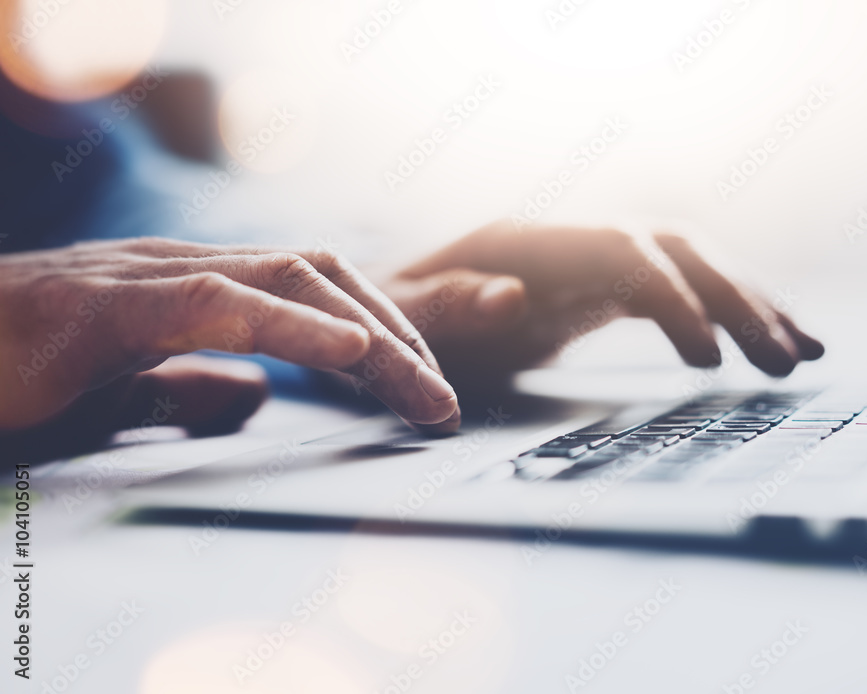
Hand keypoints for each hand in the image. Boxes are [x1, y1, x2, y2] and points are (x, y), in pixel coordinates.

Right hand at [0, 238, 459, 439]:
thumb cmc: (17, 370)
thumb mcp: (124, 391)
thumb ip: (188, 387)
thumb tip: (255, 398)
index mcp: (198, 289)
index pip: (318, 291)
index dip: (382, 332)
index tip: (425, 392)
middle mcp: (187, 269)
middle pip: (326, 276)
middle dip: (400, 336)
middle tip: (444, 402)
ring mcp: (149, 277)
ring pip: (291, 277)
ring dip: (371, 334)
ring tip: (423, 388)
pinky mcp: (106, 305)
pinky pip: (218, 301)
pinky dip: (292, 322)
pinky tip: (347, 351)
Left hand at [381, 221, 823, 386]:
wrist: (388, 313)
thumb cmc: (388, 320)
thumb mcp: (400, 318)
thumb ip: (445, 306)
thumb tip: (514, 295)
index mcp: (521, 239)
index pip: (619, 251)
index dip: (671, 298)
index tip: (709, 359)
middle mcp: (567, 236)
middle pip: (672, 247)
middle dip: (733, 298)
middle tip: (784, 360)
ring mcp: (588, 258)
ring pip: (689, 262)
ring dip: (749, 302)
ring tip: (804, 354)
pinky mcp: (600, 286)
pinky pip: (677, 288)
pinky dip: (724, 313)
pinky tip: (767, 341)